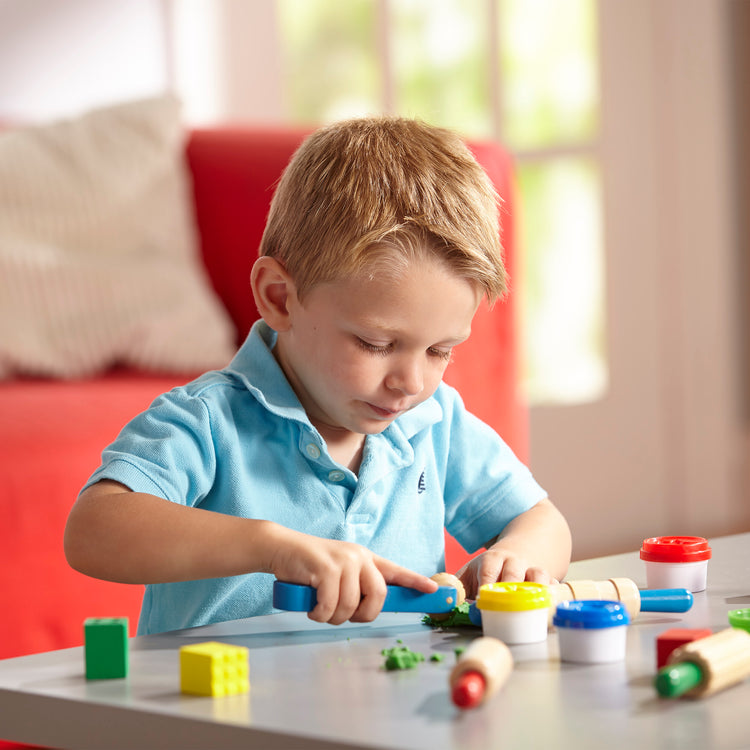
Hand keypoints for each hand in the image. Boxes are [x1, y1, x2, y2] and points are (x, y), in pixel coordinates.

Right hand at [267, 527, 436, 624]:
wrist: (282, 548)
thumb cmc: (309, 567)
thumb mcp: (338, 572)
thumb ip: (356, 584)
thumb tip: (370, 608)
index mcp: (365, 558)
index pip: (395, 570)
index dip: (415, 581)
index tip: (433, 590)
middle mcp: (359, 557)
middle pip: (378, 596)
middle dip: (362, 614)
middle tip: (344, 615)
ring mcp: (344, 561)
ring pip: (351, 606)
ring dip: (333, 617)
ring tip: (320, 608)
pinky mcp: (326, 568)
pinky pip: (330, 606)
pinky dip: (319, 614)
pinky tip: (310, 606)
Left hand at [456, 546, 558, 599]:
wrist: (521, 548)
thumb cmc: (491, 567)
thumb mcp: (472, 571)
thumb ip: (458, 587)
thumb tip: (444, 603)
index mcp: (492, 559)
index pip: (488, 572)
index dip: (485, 587)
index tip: (481, 603)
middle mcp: (513, 562)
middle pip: (512, 575)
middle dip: (508, 592)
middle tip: (504, 609)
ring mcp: (532, 568)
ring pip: (537, 576)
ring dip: (534, 591)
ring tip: (529, 608)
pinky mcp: (546, 577)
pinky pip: (553, 585)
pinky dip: (551, 594)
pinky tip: (548, 607)